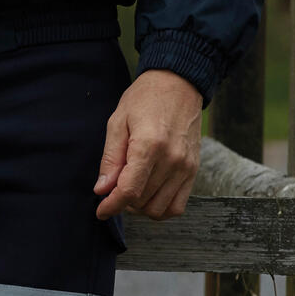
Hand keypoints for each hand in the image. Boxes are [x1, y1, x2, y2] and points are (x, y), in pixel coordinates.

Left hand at [93, 69, 201, 220]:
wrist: (178, 84)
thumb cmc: (144, 99)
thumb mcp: (118, 120)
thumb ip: (110, 158)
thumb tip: (102, 190)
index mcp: (149, 145)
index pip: (129, 190)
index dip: (111, 205)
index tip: (101, 211)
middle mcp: (172, 160)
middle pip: (142, 202)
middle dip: (122, 202)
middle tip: (112, 190)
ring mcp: (186, 167)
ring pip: (159, 209)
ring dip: (140, 207)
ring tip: (130, 190)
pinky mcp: (194, 171)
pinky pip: (177, 206)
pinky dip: (161, 208)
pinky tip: (148, 194)